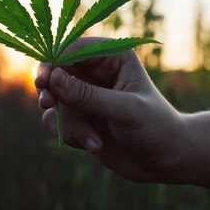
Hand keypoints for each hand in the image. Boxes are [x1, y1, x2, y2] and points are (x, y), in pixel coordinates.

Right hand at [35, 37, 189, 182]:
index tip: (44, 79)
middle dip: (51, 90)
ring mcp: (86, 95)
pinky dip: (71, 135)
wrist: (165, 161)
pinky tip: (95, 145)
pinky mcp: (79, 117)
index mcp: (113, 57)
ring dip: (68, 122)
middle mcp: (96, 72)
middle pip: (56, 70)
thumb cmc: (155, 127)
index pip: (75, 48)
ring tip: (92, 139)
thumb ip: (88, 96)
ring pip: (55, 99)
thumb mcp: (125, 110)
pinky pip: (58, 120)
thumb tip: (53, 78)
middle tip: (47, 103)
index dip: (55, 60)